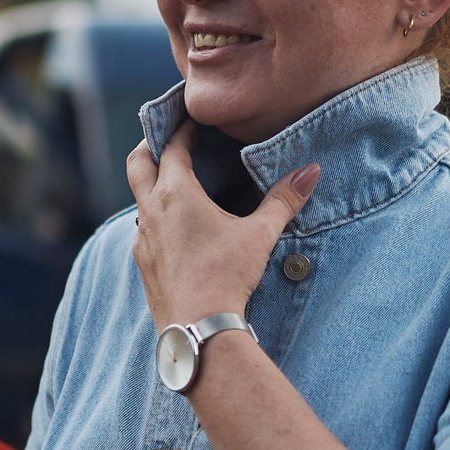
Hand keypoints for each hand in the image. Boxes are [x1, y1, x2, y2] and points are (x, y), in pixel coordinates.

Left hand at [125, 119, 319, 327]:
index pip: (172, 147)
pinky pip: (143, 228)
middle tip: (170, 139)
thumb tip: (311, 172)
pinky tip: (176, 227)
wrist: (198, 328)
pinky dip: (155, 215)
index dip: (182, 130)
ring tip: (176, 182)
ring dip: (152, 183)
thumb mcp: (260, 235)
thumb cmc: (227, 277)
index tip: (194, 121)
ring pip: (138, 197)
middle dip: (151, 146)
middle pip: (138, 163)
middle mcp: (151, 211)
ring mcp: (142, 239)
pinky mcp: (143, 263)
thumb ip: (284, 199)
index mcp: (175, 194)